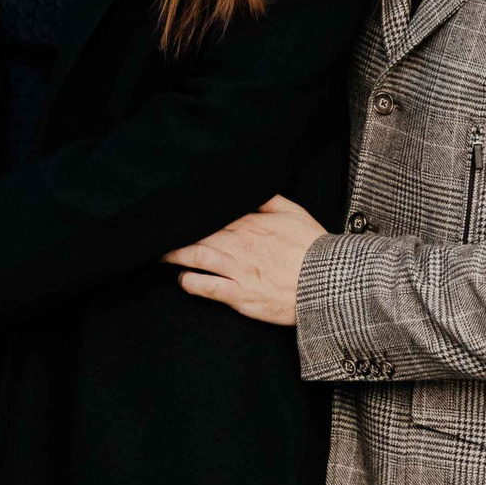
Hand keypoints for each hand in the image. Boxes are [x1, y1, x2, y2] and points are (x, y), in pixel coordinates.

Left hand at [165, 196, 323, 326]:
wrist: (327, 281)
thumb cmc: (313, 249)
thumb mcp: (296, 214)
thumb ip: (270, 200)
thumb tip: (252, 189)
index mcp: (253, 224)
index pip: (215, 216)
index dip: (195, 217)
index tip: (179, 216)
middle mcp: (241, 244)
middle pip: (201, 235)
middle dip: (178, 235)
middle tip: (158, 234)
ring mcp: (239, 269)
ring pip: (198, 256)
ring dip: (175, 255)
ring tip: (160, 255)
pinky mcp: (241, 294)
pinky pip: (208, 287)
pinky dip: (191, 283)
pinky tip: (183, 280)